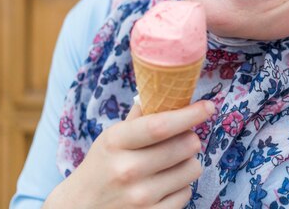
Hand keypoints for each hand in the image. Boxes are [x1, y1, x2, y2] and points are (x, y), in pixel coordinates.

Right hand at [44, 100, 214, 208]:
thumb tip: (166, 91)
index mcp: (116, 142)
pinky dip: (181, 186)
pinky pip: (186, 193)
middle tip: (183, 138)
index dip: (189, 114)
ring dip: (188, 163)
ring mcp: (140, 197)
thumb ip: (139, 116)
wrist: (80, 208)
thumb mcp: (111, 138)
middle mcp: (127, 170)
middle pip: (184, 146)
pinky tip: (165, 184)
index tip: (209, 107)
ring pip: (192, 169)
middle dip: (191, 138)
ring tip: (172, 164)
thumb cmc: (102, 167)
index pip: (160, 125)